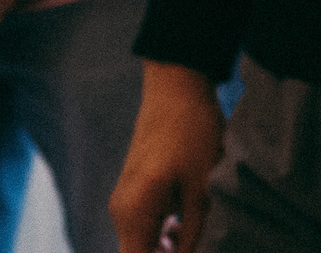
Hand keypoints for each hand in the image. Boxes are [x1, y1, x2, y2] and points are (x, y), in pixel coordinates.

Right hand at [110, 63, 227, 252]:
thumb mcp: (199, 189)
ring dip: (170, 243)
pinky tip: (189, 214)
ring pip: (144, 242)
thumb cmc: (191, 133)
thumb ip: (190, 234)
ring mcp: (125, 200)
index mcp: (133, 213)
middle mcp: (121, 211)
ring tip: (197, 222)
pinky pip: (146, 225)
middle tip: (196, 234)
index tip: (187, 250)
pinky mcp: (134, 190)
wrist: (176, 85)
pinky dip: (166, 229)